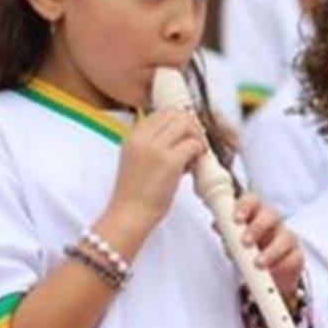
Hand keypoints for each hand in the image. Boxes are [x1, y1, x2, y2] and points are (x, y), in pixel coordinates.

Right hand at [108, 108, 204, 232]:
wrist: (129, 215)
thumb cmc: (136, 193)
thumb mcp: (136, 159)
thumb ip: (153, 144)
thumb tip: (181, 135)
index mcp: (133, 135)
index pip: (163, 112)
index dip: (180, 121)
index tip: (186, 136)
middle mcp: (142, 137)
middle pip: (176, 113)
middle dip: (191, 126)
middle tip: (195, 144)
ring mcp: (155, 148)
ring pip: (187, 125)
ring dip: (196, 138)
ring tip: (193, 156)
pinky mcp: (169, 161)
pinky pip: (193, 144)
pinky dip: (199, 152)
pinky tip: (193, 166)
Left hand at [233, 192, 303, 303]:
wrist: (265, 274)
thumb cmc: (248, 251)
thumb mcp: (233, 243)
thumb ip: (227, 233)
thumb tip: (217, 225)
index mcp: (255, 214)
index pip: (252, 200)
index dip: (245, 205)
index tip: (236, 218)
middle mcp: (272, 222)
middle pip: (270, 214)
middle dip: (258, 227)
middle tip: (245, 242)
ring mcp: (286, 237)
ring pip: (285, 236)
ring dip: (271, 250)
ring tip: (258, 263)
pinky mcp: (296, 255)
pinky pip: (294, 256)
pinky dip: (282, 263)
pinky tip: (273, 271)